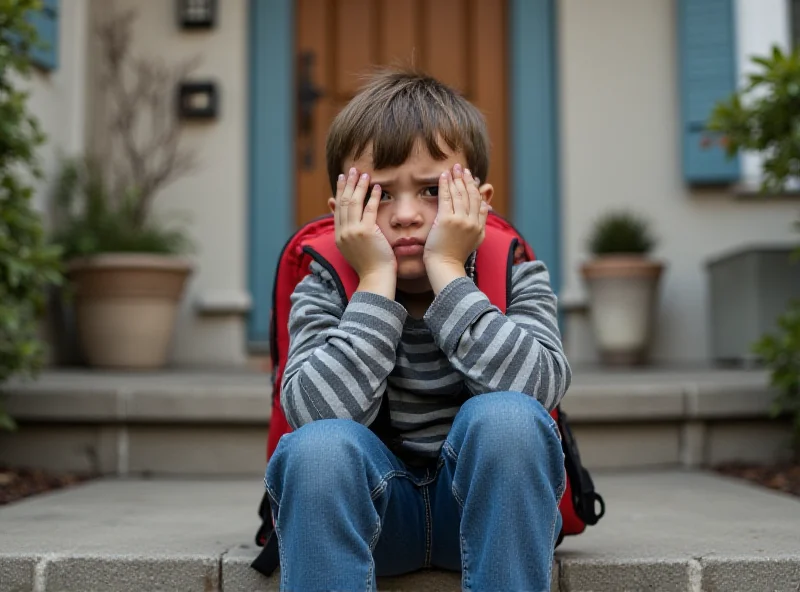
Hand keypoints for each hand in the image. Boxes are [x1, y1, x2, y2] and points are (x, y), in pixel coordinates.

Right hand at [334, 168, 396, 296]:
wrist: (375, 278)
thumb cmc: (369, 264)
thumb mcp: (352, 246)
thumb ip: (347, 229)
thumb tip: (341, 217)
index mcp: (339, 236)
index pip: (337, 208)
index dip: (340, 191)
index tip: (343, 178)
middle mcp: (343, 232)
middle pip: (344, 202)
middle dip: (348, 184)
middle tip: (353, 170)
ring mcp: (353, 232)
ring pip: (354, 203)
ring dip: (360, 186)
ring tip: (365, 175)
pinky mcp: (367, 232)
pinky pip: (370, 210)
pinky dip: (374, 197)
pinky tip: (378, 188)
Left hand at [423, 163, 488, 272]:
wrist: (445, 266)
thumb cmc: (454, 256)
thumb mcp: (475, 239)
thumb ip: (481, 222)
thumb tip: (487, 206)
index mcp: (479, 226)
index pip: (479, 201)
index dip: (474, 188)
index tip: (471, 178)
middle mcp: (472, 222)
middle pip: (470, 195)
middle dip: (466, 179)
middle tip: (461, 168)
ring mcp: (460, 220)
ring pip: (460, 194)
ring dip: (456, 179)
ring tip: (453, 169)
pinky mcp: (447, 220)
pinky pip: (447, 197)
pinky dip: (445, 184)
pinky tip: (443, 176)